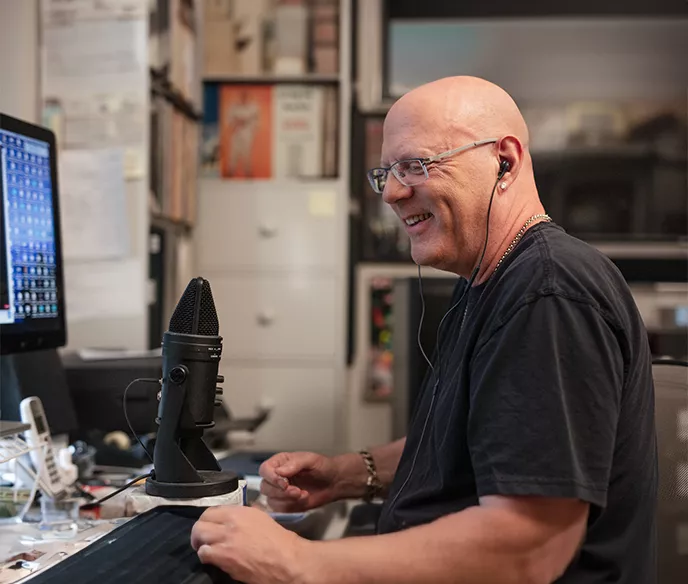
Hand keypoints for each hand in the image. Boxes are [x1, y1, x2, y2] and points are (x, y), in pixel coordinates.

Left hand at [191, 505, 309, 583]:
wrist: (286, 559)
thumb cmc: (279, 541)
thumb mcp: (261, 519)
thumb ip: (244, 517)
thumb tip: (234, 519)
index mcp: (240, 512)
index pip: (211, 510)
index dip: (208, 519)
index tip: (210, 526)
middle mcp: (231, 522)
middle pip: (201, 523)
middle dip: (199, 532)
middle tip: (203, 539)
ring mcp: (226, 540)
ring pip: (199, 537)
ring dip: (201, 544)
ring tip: (207, 549)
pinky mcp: (224, 557)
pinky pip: (204, 554)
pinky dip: (205, 556)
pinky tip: (213, 559)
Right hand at [259, 451, 340, 512]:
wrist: (333, 482)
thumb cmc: (322, 467)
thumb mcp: (310, 460)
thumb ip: (295, 464)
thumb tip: (279, 471)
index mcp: (280, 462)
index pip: (264, 470)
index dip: (271, 478)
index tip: (285, 483)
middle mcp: (277, 477)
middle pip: (265, 487)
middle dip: (281, 492)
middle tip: (297, 491)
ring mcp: (280, 491)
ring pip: (270, 500)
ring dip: (287, 500)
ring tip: (303, 494)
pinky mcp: (286, 504)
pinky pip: (279, 509)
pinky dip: (291, 506)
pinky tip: (303, 499)